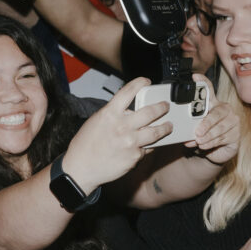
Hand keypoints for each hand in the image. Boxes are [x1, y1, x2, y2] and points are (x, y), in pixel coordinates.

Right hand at [61, 77, 171, 192]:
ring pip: (156, 132)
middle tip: (165, 106)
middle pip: (151, 112)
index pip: (128, 91)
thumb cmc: (86, 145)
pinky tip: (147, 144)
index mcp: (110, 114)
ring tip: (168, 126)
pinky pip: (148, 148)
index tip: (146, 81)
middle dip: (162, 107)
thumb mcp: (97, 121)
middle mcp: (122, 126)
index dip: (140, 83)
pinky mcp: (135, 157)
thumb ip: (114, 114)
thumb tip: (130, 110)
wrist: (81, 167)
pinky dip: (148, 145)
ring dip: (165, 127)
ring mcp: (130, 142)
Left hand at [185, 77, 238, 164]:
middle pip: (217, 113)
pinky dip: (211, 143)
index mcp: (212, 104)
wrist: (214, 151)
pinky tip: (204, 146)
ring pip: (220, 128)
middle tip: (197, 132)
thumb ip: (190, 129)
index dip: (203, 82)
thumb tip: (185, 133)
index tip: (195, 77)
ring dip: (207, 136)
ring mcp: (233, 121)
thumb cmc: (204, 135)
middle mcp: (224, 109)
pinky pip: (223, 137)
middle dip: (206, 123)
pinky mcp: (237, 133)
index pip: (208, 90)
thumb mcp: (195, 129)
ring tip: (198, 142)